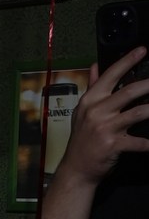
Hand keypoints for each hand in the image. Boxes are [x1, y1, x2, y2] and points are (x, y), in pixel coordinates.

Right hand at [60, 48, 148, 185]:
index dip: (127, 61)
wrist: (76, 168)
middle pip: (130, 91)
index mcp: (91, 100)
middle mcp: (97, 111)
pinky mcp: (113, 145)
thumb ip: (92, 87)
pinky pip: (138, 142)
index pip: (110, 75)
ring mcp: (105, 128)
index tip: (142, 50)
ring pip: (138, 113)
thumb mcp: (82, 111)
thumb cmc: (82, 139)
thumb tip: (95, 66)